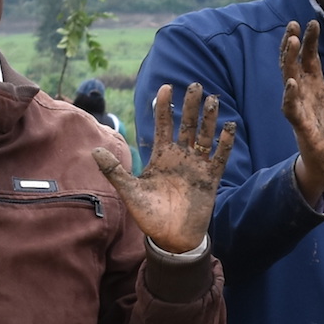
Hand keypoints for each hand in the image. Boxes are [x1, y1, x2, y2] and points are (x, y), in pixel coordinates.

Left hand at [96, 83, 234, 255]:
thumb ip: (114, 170)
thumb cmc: (149, 215)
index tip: (166, 87)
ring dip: (209, 119)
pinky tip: (229, 127)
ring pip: (204, 136)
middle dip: (191, 106)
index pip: (163, 124)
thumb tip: (94, 150)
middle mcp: (180, 157)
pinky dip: (224, 143)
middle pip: (187, 125)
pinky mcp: (209, 179)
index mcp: (161, 156)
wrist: (170, 238)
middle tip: (196, 85)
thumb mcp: (129, 191)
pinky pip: (219, 157)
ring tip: (213, 99)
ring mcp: (196, 166)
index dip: (164, 106)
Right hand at [281, 20, 323, 203]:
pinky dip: (290, 96)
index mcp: (315, 86)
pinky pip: (291, 109)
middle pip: (295, 63)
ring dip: (288, 61)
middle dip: (293, 44)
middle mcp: (304, 94)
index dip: (309, 41)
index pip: (308, 58)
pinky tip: (292, 83)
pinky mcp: (300, 125)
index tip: (312, 22)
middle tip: (293, 24)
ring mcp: (300, 108)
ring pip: (289, 80)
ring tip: (290, 42)